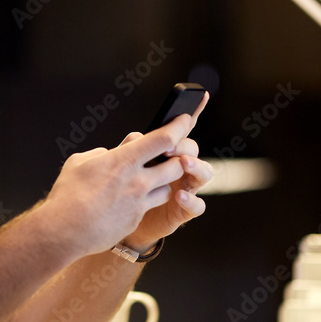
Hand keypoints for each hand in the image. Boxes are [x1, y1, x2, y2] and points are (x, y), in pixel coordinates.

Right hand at [38, 98, 209, 259]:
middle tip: (167, 156)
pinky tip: (125, 202)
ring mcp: (139, 203)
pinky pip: (148, 207)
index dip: (178, 126)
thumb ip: (101, 153)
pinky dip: (142, 201)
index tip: (184, 120)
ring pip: (167, 189)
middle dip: (176, 159)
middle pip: (176, 165)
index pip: (163, 138)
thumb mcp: (79, 162)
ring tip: (146, 180)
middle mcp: (138, 181)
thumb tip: (109, 153)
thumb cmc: (67, 195)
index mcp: (124, 160)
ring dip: (162, 182)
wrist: (64, 231)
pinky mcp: (135, 221)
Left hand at [120, 95, 212, 249]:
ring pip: (204, 173)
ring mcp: (185, 188)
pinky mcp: (183, 212)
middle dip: (183, 144)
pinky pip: (197, 206)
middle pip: (192, 148)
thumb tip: (135, 138)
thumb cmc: (119, 191)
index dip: (191, 114)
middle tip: (168, 145)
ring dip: (196, 166)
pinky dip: (191, 200)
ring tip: (183, 163)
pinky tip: (179, 195)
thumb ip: (129, 151)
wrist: (116, 225)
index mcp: (165, 153)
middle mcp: (180, 168)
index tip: (199, 96)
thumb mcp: (121, 167)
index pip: (180, 131)